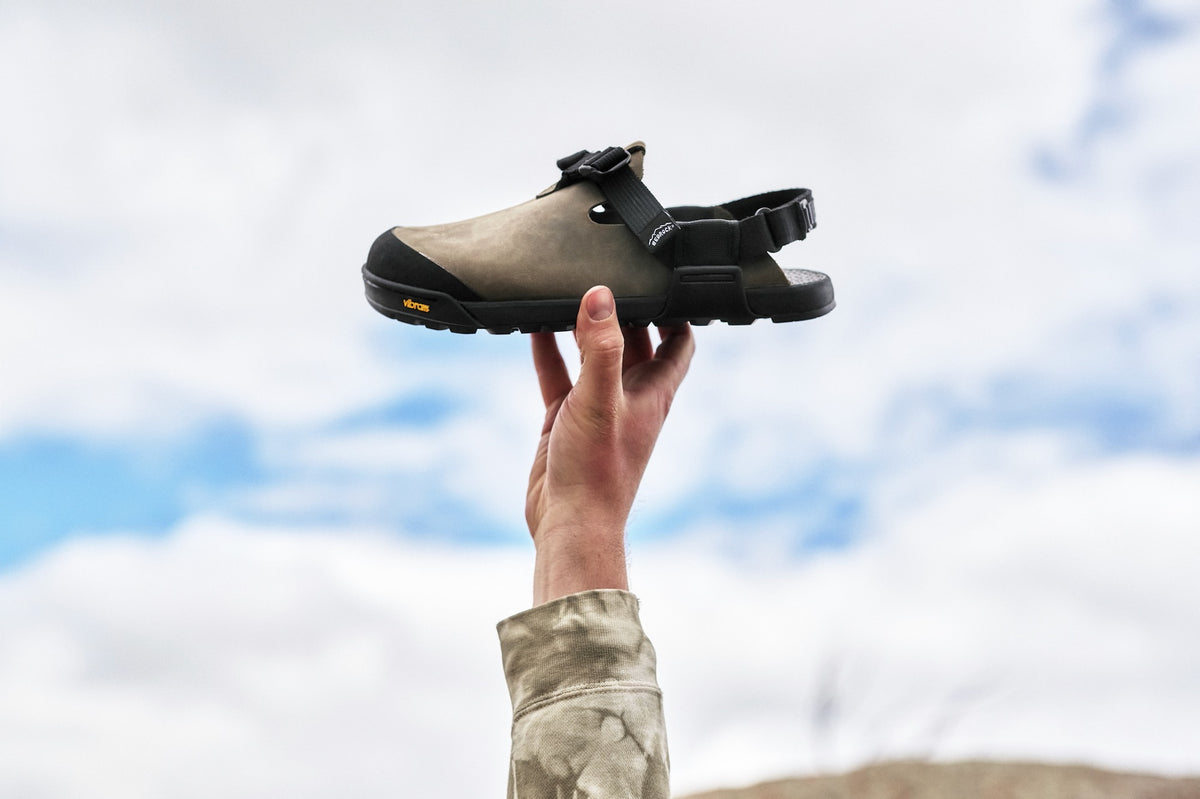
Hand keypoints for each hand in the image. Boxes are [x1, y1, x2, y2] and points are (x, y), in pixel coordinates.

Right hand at [526, 286, 694, 604]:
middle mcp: (630, 397)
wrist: (570, 524)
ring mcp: (597, 408)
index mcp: (653, 392)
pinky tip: (535, 327)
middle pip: (636, 343)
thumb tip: (600, 296)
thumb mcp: (599, 399)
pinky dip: (550, 352)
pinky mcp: (566, 420)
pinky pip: (559, 376)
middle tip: (610, 275)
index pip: (679, 343)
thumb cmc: (597, 470)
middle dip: (625, 312)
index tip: (664, 281)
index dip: (677, 312)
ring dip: (585, 329)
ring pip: (593, 356)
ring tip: (571, 292)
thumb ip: (599, 348)